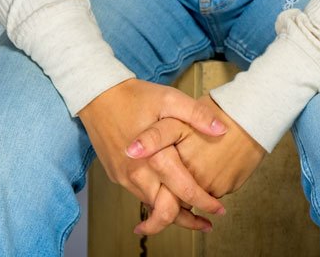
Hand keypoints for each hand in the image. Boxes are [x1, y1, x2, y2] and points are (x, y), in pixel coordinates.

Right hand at [126, 95, 265, 210]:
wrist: (98, 95)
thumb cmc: (136, 96)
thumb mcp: (170, 99)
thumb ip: (197, 115)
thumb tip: (221, 130)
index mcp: (154, 156)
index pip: (184, 191)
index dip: (204, 203)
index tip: (219, 209)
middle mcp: (138, 173)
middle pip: (165, 211)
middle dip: (188, 221)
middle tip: (207, 223)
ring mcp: (125, 177)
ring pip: (152, 207)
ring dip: (172, 214)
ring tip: (192, 215)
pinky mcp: (117, 176)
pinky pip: (140, 196)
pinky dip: (156, 201)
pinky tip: (168, 196)